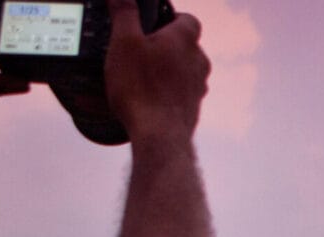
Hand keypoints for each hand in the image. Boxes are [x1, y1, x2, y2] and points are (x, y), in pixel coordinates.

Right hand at [105, 0, 209, 145]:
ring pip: (185, 70)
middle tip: (142, 50)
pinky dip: (169, 91)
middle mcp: (199, 61)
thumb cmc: (141, 88)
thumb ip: (124, 14)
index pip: (188, 19)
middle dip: (167, 45)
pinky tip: (149, 97)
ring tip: (143, 76)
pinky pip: (182, 92)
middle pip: (187, 45)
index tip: (155, 22)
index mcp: (185, 40)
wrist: (159, 135)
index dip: (172, 18)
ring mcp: (198, 86)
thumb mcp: (124, 43)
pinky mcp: (193, 107)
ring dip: (168, 69)